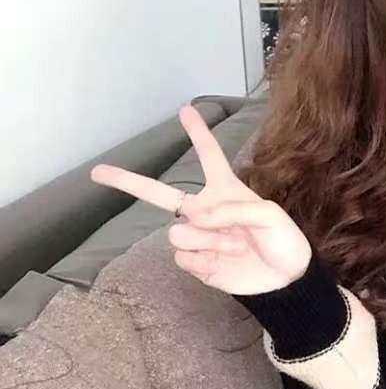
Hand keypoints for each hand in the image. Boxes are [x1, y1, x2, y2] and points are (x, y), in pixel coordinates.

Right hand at [89, 103, 312, 294]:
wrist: (285, 279)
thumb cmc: (282, 241)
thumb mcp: (269, 215)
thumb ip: (233, 209)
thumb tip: (196, 216)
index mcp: (225, 191)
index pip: (209, 157)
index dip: (198, 134)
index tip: (185, 110)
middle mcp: (205, 210)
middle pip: (158, 193)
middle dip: (127, 181)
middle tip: (97, 172)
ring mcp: (198, 236)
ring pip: (177, 231)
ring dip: (207, 239)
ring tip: (235, 245)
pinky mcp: (196, 261)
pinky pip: (182, 255)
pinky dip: (204, 258)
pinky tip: (223, 261)